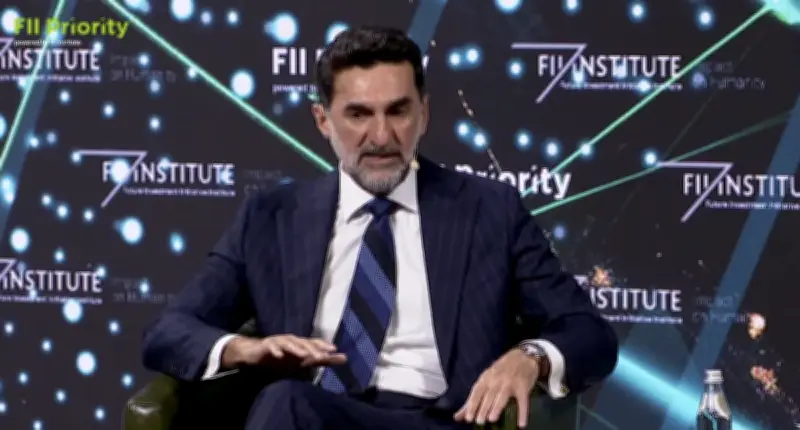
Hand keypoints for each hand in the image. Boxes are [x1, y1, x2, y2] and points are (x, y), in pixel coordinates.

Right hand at [222, 334, 346, 368]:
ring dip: (297, 349)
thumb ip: (323, 360)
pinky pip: (271, 347)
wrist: (255, 354)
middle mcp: (291, 340)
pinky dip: (276, 350)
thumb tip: (345, 358)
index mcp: (300, 344)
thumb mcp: (304, 361)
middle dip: (312, 349)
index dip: (323, 345)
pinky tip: (279, 356)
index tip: (334, 349)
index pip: (314, 343)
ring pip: (289, 343)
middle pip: (303, 343)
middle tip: (322, 356)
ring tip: (304, 356)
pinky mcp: (266, 346)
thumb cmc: (282, 357)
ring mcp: (278, 341)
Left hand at [454, 349, 538, 427]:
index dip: (472, 405)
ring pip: (502, 396)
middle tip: (479, 421)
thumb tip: (457, 417)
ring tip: (491, 419)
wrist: (523, 356)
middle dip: (483, 408)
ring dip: (497, 407)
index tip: (468, 417)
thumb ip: (473, 399)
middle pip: (488, 395)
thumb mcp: (486, 380)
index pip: (477, 392)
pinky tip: (521, 424)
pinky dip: (522, 413)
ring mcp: (510, 383)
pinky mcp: (523, 387)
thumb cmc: (501, 370)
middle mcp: (496, 380)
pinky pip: (522, 401)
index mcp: (485, 378)